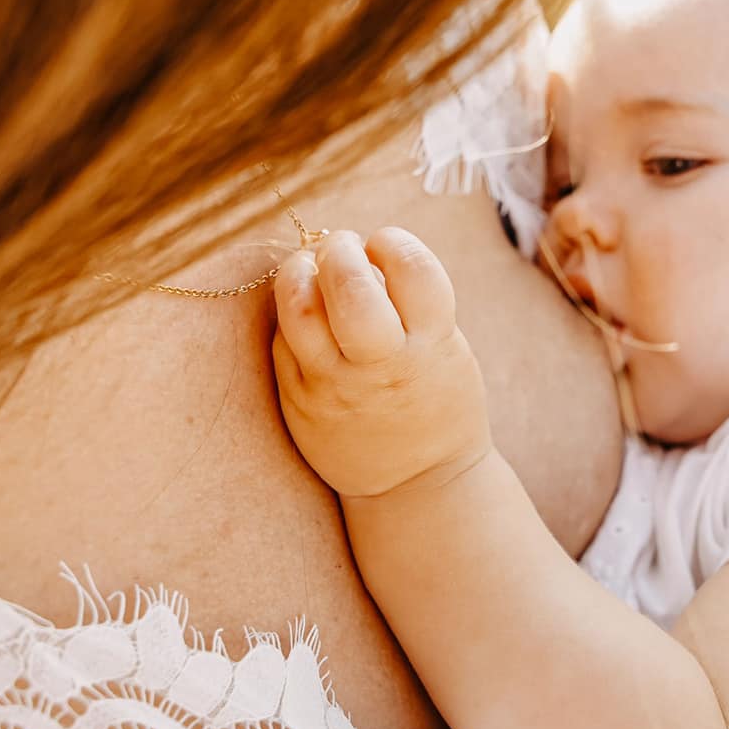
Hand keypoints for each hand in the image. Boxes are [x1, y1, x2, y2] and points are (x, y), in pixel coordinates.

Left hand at [272, 228, 492, 501]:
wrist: (417, 486)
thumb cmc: (433, 399)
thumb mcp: (445, 350)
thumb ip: (412, 303)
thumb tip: (362, 250)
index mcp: (431, 347)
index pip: (414, 270)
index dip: (395, 242)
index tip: (385, 244)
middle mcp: (382, 367)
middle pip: (349, 287)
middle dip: (340, 249)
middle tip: (341, 246)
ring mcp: (334, 386)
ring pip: (300, 310)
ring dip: (299, 270)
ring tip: (309, 267)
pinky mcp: (299, 402)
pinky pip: (283, 342)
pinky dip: (292, 313)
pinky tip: (308, 312)